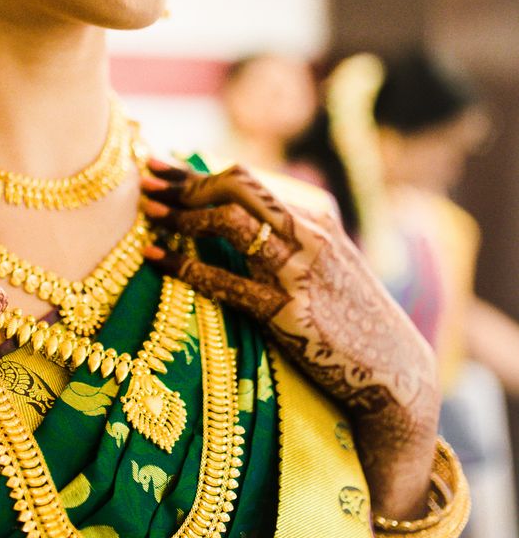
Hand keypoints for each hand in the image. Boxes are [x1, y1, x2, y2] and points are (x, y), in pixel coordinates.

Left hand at [141, 160, 439, 518]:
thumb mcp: (324, 266)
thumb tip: (230, 216)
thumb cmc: (350, 320)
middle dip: (184, 184)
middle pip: (235, 187)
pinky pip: (228, 281)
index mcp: (315, 218)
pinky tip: (157, 261)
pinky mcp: (288, 311)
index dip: (195, 170)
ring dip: (182, 216)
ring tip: (149, 219)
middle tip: (145, 188)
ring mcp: (299, 271)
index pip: (245, 178)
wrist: (393, 372)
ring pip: (230, 223)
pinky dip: (186, 266)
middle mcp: (308, 234)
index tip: (156, 165)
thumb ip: (285, 239)